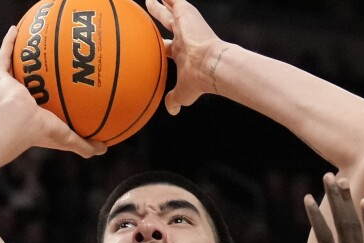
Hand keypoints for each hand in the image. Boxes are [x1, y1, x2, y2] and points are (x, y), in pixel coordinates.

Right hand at [0, 26, 104, 157]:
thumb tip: (105, 148)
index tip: (63, 90)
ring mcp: (6, 89)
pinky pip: (4, 56)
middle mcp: (17, 102)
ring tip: (30, 41)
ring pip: (13, 67)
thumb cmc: (41, 132)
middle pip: (28, 84)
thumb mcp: (68, 139)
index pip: (43, 106)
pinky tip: (15, 29)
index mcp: (31, 117)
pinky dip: (8, 42)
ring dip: (20, 55)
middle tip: (49, 63)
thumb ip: (85, 144)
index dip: (51, 99)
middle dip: (35, 74)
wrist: (16, 124)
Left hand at [145, 0, 228, 114]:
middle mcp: (184, 37)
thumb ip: (174, 99)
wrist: (211, 65)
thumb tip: (172, 111)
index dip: (163, 46)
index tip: (158, 45)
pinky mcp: (186, 12)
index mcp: (183, 53)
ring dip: (162, 3)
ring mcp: (185, 24)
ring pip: (171, 8)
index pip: (170, 47)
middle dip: (160, 15)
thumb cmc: (198, 80)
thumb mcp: (183, 93)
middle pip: (168, 23)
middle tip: (153, 6)